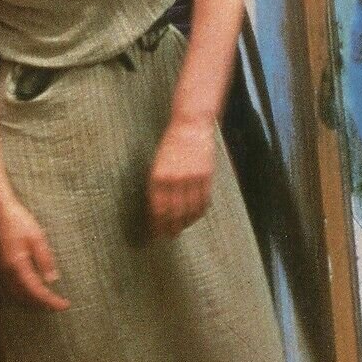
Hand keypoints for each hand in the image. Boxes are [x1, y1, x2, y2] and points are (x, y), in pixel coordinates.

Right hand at [0, 198, 70, 310]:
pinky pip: (10, 289)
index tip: (65, 305)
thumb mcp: (37, 237)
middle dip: (42, 305)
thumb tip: (52, 280)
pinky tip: (31, 291)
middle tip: (58, 304)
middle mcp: (6, 273)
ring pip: (16, 296)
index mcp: (17, 266)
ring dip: (32, 302)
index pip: (36, 292)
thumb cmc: (18, 220)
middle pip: (25, 298)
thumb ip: (45, 260)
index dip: (51, 301)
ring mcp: (1, 270)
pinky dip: (22, 295)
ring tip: (47, 301)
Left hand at [148, 119, 215, 238]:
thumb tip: (157, 208)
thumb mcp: (158, 164)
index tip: (155, 233)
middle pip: (173, 213)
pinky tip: (194, 217)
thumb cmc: (171, 143)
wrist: (190, 125)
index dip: (156, 225)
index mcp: (158, 177)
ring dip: (184, 223)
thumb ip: (158, 185)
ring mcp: (192, 179)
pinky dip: (198, 213)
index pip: (157, 210)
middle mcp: (174, 180)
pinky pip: (203, 201)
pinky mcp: (206, 176)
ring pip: (189, 210)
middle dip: (170, 228)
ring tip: (180, 229)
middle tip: (167, 236)